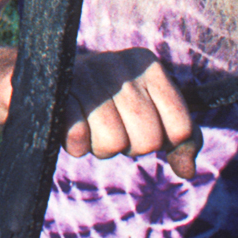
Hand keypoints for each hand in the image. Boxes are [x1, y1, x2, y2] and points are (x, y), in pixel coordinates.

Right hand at [63, 60, 199, 171]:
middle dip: (130, 145)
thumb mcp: (150, 108)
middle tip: (113, 127)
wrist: (50, 74)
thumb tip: (187, 171)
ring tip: (92, 125)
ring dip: (100, 146)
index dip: (164, 141)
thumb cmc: (109, 98)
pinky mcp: (59, 92)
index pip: (180, 128)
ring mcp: (88, 76)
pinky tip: (74, 126)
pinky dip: (77, 144)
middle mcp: (121, 66)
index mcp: (148, 66)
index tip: (144, 127)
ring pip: (113, 144)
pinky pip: (79, 140)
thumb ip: (178, 138)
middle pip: (147, 141)